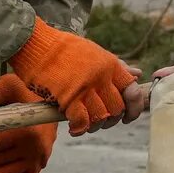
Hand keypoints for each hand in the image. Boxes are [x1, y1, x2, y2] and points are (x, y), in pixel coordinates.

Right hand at [10, 19, 138, 132]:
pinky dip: (79, 129)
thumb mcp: (94, 53)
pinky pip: (81, 121)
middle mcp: (101, 77)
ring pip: (101, 117)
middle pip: (117, 108)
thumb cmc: (63, 48)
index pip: (132, 90)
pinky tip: (74, 128)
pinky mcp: (67, 98)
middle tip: (102, 122)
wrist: (35, 43)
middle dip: (113, 120)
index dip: (134, 108)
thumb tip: (138, 74)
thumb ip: (116, 66)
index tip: (128, 117)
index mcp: (110, 64)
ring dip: (95, 126)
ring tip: (87, 125)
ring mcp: (85, 88)